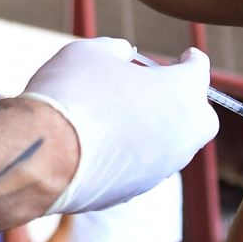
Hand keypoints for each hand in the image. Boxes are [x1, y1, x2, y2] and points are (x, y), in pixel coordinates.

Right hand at [21, 37, 217, 213]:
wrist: (42, 153)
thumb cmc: (72, 92)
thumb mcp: (92, 52)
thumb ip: (117, 50)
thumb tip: (124, 55)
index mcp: (181, 93)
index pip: (199, 71)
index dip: (191, 60)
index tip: (185, 56)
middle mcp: (182, 135)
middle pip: (200, 116)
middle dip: (186, 102)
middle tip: (161, 89)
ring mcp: (161, 168)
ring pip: (173, 146)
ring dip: (158, 129)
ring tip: (125, 115)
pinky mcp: (136, 191)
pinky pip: (145, 167)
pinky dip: (135, 154)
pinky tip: (106, 143)